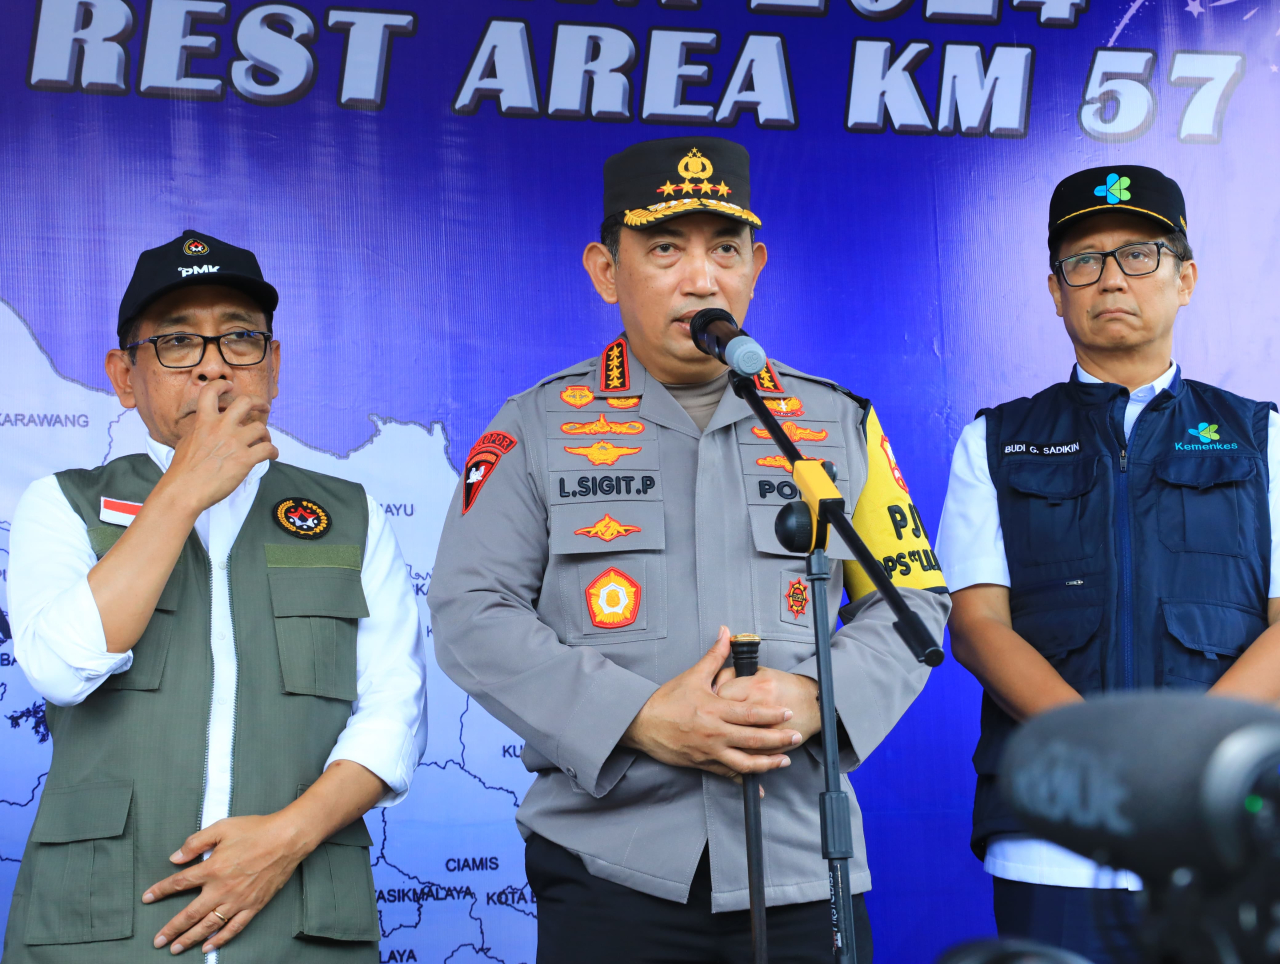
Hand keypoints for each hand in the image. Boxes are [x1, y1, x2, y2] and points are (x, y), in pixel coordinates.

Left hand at [142, 813, 312, 954]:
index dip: (160, 891)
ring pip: (208, 926)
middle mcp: (222, 889)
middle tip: (157, 941)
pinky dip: (220, 939)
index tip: (147, 898)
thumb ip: (196, 842)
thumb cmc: (256, 830)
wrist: (287, 838)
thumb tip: (175, 857)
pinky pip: (234, 928)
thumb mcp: (222, 827)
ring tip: (176, 948)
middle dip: (170, 929)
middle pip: (189, 914)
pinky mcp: (253, 906)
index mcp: (212, 868)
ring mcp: (238, 900)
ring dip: (190, 939)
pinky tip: (209, 947)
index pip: (179, 883)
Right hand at [157, 381, 277, 516]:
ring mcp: (234, 442)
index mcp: (204, 421)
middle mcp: (221, 427)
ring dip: (266, 434)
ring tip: (264, 441)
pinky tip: (271, 455)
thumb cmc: (182, 470)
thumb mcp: (186, 442)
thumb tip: (204, 429)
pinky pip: (268, 448)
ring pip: (260, 427)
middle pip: (245, 402)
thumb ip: (199, 431)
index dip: (222, 385)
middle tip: (264, 406)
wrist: (185, 490)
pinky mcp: (245, 459)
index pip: (211, 392)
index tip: (230, 385)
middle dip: (258, 402)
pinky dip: (273, 451)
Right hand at [620, 626, 802, 778]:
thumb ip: (714, 656)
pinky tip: (759, 786)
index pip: (750, 714)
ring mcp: (710, 751)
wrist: (641, 724)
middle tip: (796, 737)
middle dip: (779, 740)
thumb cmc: (667, 700)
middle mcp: (715, 733)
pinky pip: (727, 776)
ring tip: (784, 761)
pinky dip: (745, 782)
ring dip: (767, 763)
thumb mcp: (692, 676)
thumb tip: (726, 633)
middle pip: (753, 740)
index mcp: (714, 710)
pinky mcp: (703, 764)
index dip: (772, 715)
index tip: (788, 714)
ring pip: (744, 763)